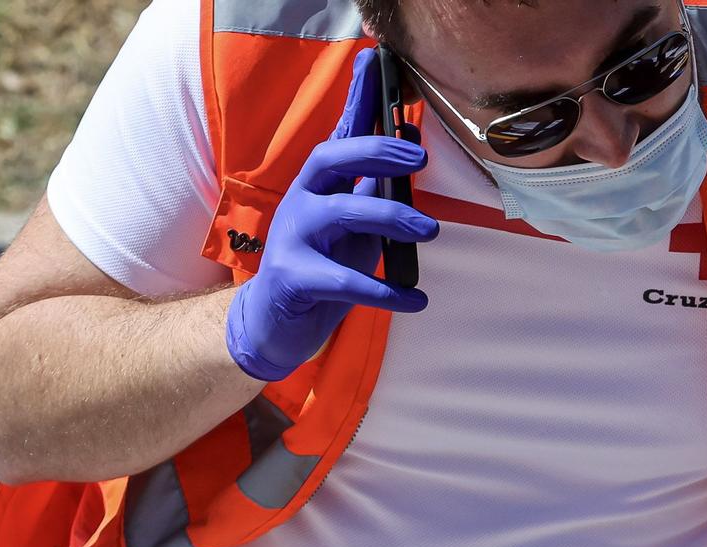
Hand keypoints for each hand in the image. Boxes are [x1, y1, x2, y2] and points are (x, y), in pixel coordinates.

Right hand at [225, 47, 436, 381]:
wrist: (276, 321)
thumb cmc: (323, 264)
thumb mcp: (354, 223)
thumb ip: (376, 187)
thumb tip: (410, 142)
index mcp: (318, 185)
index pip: (338, 134)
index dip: (356, 100)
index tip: (375, 64)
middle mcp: (302, 202)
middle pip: (329, 159)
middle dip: (374, 152)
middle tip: (418, 161)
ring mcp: (293, 238)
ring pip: (340, 213)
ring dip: (389, 218)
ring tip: (430, 230)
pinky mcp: (294, 279)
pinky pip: (345, 282)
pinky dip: (386, 291)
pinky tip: (418, 299)